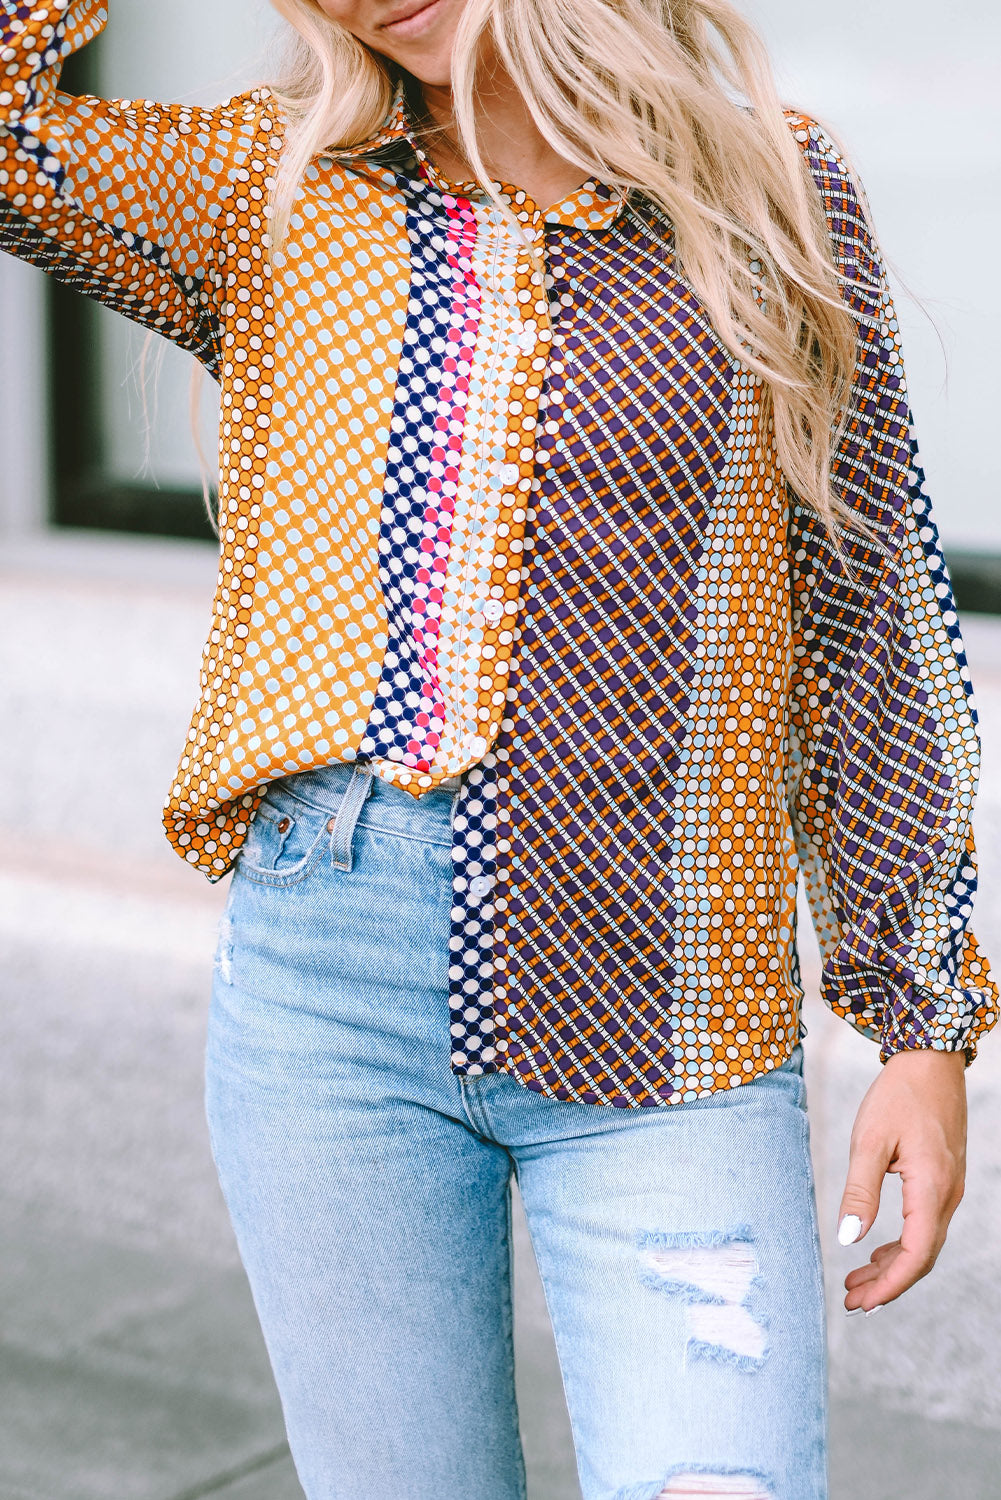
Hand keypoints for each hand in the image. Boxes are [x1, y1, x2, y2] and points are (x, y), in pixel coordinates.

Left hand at [837, 1048, 966, 1312]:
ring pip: (924, 1244)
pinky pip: (925, 1226)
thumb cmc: (898, 1095)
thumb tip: (847, 1238)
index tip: (860, 1302)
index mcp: (931, 1189)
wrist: (930, 1062)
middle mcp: (947, 1196)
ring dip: (892, 1267)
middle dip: (887, 1284)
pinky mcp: (942, 1180)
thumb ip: (859, 1191)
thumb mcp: (869, 1140)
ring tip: (856, 1282)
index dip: (888, 1285)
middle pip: (921, 1258)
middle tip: (852, 1301)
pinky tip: (876, 1250)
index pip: (915, 1256)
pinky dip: (901, 1246)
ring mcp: (948, 1189)